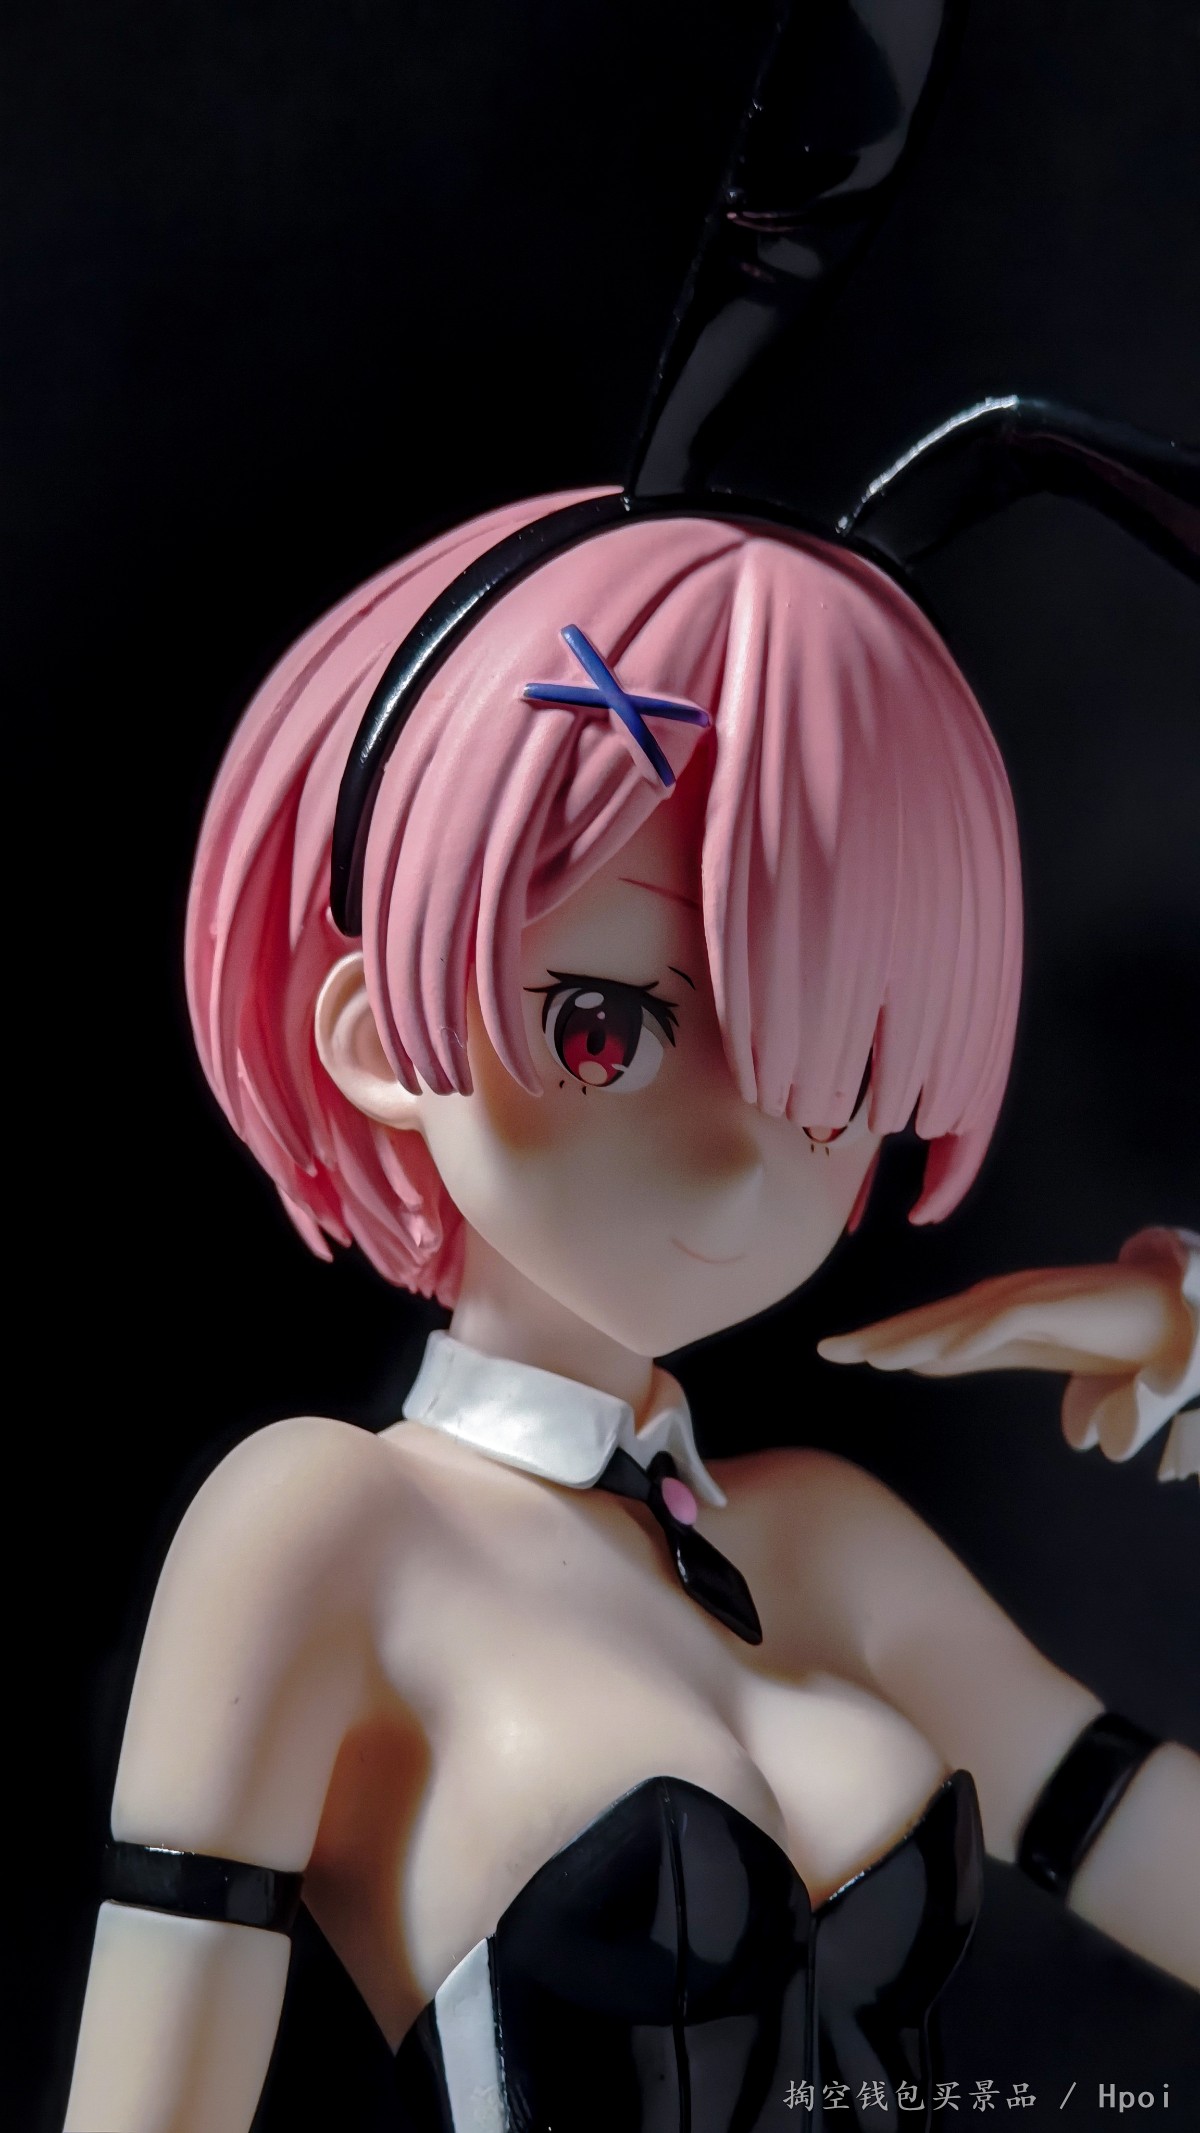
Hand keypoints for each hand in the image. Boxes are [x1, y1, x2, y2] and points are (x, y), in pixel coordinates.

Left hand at [818, 1242, 1198, 1466]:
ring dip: (914, 1338)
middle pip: (929, 1319)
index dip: (879, 1339)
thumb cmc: (1096, 1328)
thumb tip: (921, 1361)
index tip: (832, 1351)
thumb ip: (975, 1352)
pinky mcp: (1056, 1303)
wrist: (1164, 1314)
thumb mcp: (1025, 1347)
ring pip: (958, 1319)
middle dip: (877, 1336)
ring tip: (871, 1357)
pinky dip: (974, 1336)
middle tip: (827, 1351)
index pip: (924, 1327)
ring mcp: (1027, 1296)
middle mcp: (999, 1296)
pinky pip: (1008, 1322)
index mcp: (988, 1310)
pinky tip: (943, 1355)